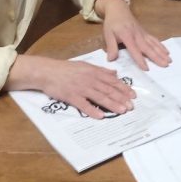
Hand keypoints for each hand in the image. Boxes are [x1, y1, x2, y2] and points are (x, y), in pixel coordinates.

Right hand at [4, 54, 135, 118]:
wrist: (47, 71)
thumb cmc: (66, 69)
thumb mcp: (85, 65)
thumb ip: (100, 70)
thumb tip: (114, 72)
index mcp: (93, 72)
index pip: (112, 81)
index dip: (123, 88)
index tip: (133, 95)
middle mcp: (89, 79)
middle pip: (108, 90)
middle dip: (121, 98)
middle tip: (131, 106)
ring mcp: (81, 88)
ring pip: (100, 97)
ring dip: (112, 104)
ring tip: (122, 111)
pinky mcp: (71, 96)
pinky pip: (84, 104)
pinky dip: (92, 110)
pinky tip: (101, 116)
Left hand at [95, 0, 170, 70]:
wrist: (118, 9)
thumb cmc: (112, 23)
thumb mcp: (107, 34)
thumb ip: (111, 47)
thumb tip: (111, 59)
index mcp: (127, 36)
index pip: (134, 50)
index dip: (140, 59)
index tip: (146, 68)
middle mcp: (137, 35)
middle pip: (148, 48)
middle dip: (157, 57)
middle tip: (165, 65)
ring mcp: (142, 33)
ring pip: (153, 44)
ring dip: (162, 52)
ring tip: (169, 60)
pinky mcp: (145, 33)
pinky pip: (154, 40)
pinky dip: (161, 46)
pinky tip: (167, 52)